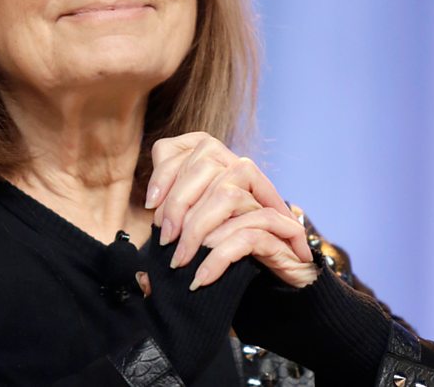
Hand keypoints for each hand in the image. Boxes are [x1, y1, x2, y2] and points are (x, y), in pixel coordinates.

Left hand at [144, 132, 317, 289]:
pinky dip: (218, 257)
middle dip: (178, 205)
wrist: (284, 285)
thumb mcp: (199, 231)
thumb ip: (180, 210)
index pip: (197, 148)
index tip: (150, 207)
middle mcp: (251, 181)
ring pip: (227, 197)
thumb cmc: (235, 255)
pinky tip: (201, 277)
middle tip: (164, 241)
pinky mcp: (283, 233)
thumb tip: (149, 207)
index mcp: (231, 170)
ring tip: (180, 261)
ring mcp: (267, 204)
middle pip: (209, 169)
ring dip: (196, 232)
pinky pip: (246, 235)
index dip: (167, 173)